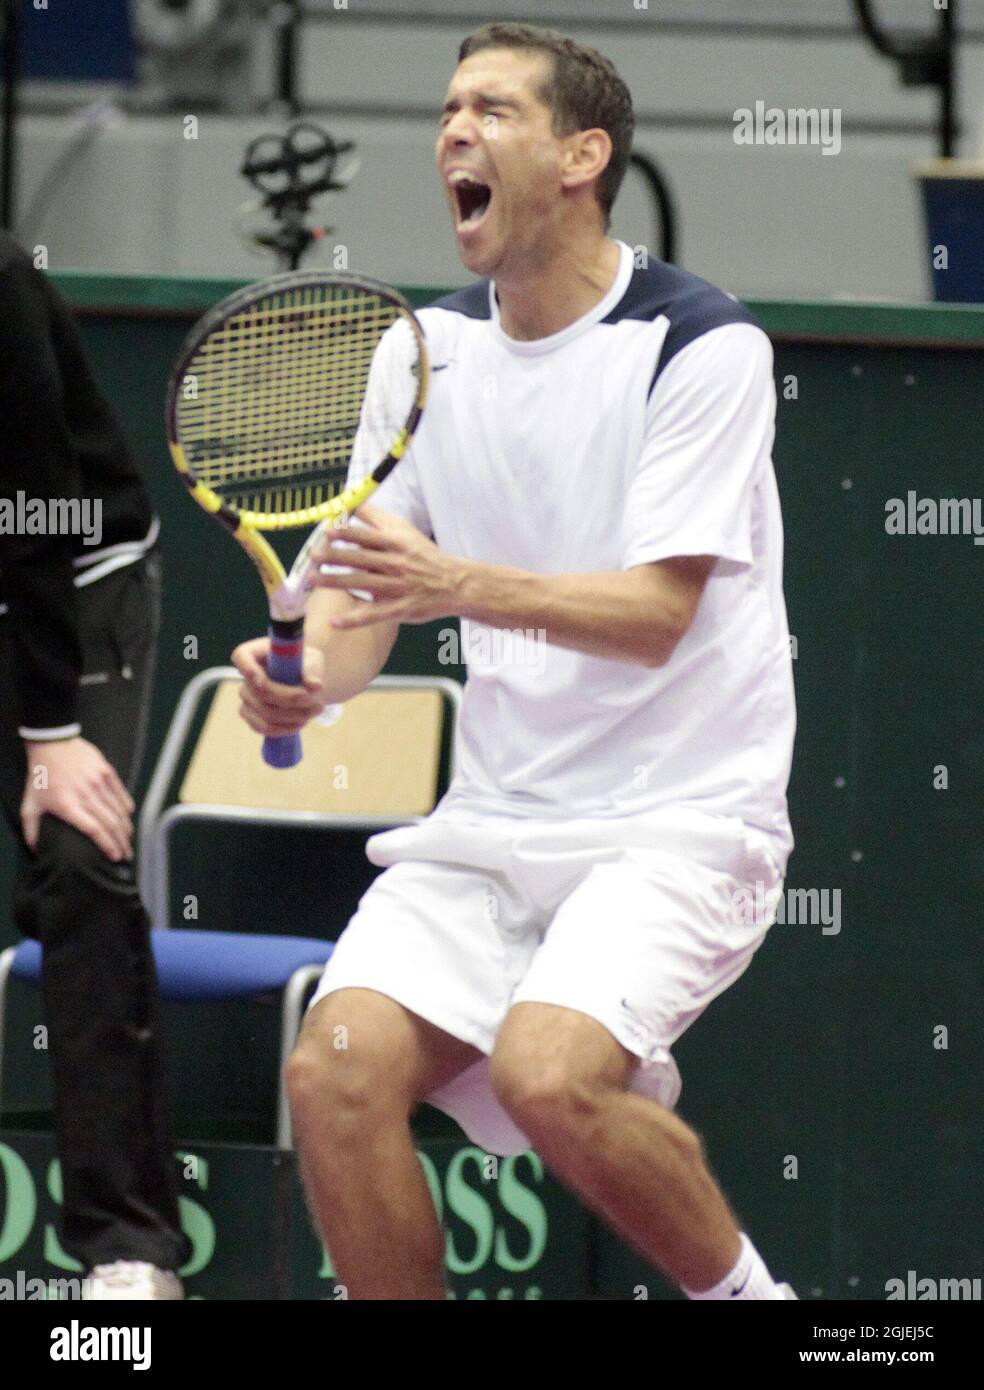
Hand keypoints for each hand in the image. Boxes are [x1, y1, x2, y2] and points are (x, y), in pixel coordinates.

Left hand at [21, 737, 134, 862]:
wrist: (51, 743)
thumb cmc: (40, 775)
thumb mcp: (30, 803)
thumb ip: (31, 828)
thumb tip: (34, 849)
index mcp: (68, 806)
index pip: (95, 830)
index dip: (108, 846)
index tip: (114, 857)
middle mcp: (86, 795)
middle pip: (111, 824)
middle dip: (122, 843)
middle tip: (127, 855)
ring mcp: (98, 782)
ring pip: (118, 810)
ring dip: (126, 828)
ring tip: (129, 840)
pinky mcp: (106, 771)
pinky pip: (121, 793)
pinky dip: (126, 807)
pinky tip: (129, 817)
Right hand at [232, 637, 328, 736]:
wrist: (304, 683)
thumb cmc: (304, 665)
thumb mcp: (312, 660)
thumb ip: (312, 670)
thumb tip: (315, 685)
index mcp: (255, 654)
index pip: (241, 656)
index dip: (248, 669)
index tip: (262, 680)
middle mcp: (247, 677)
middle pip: (261, 692)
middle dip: (290, 699)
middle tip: (317, 701)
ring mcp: (247, 699)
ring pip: (266, 714)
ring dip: (294, 716)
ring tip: (316, 710)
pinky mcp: (251, 717)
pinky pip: (264, 728)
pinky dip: (286, 728)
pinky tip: (302, 722)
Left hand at [310, 504, 467, 628]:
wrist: (454, 583)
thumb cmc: (424, 555)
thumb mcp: (405, 530)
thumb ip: (378, 517)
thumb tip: (351, 504)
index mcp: (396, 543)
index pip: (366, 536)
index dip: (345, 533)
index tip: (326, 532)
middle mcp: (396, 563)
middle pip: (360, 558)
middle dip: (334, 556)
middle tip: (312, 556)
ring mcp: (397, 587)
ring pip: (362, 583)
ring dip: (335, 582)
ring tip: (312, 580)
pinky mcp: (399, 609)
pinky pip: (373, 615)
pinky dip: (354, 620)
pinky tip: (334, 622)